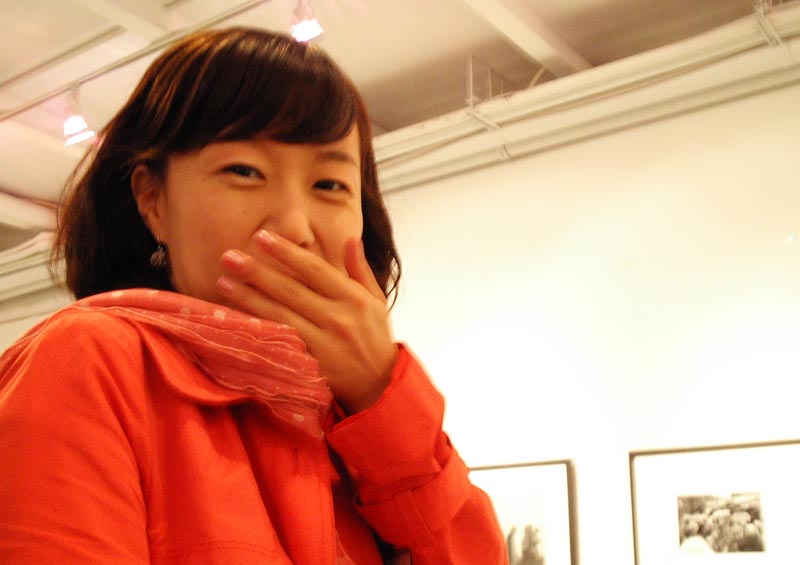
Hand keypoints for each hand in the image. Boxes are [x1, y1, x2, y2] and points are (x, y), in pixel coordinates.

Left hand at [216, 230, 397, 412]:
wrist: (380, 385)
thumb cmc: (374, 337)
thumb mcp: (376, 301)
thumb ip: (360, 270)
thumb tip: (351, 238)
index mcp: (354, 298)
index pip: (314, 269)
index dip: (286, 252)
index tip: (261, 237)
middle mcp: (339, 318)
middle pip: (291, 290)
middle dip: (257, 272)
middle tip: (228, 256)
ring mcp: (324, 343)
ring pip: (280, 315)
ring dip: (249, 298)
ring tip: (223, 282)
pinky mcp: (312, 365)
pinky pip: (281, 342)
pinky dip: (259, 328)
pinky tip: (237, 317)